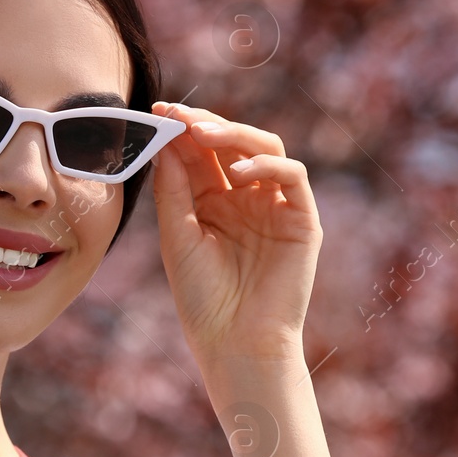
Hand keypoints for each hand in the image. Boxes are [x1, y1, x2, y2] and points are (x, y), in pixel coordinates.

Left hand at [149, 101, 320, 364]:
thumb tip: (166, 141)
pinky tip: (238, 172)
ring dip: (234, 134)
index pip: (200, 153)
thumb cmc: (203, 299)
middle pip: (231, 143)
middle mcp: (245, 198)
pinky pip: (292, 176)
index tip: (156, 112)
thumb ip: (174, 189)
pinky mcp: (302, 219)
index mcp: (213, 202)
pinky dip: (267, 165)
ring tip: (202, 133)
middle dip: (204, 124)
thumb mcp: (177, 237)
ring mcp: (275, 206)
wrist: (236, 344)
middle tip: (179, 115)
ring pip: (264, 148)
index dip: (180, 130)